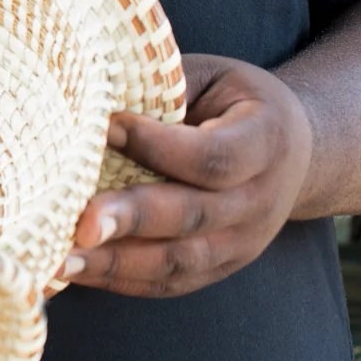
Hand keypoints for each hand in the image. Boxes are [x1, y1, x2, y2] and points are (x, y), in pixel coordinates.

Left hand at [61, 55, 314, 296]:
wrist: (297, 153)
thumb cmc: (235, 101)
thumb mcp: (212, 77)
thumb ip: (167, 87)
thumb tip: (97, 96)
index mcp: (266, 142)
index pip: (211, 156)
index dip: (157, 146)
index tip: (105, 128)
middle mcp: (260, 201)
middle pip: (192, 215)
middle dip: (132, 219)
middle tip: (80, 222)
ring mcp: (243, 243)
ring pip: (179, 260)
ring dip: (117, 263)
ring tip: (63, 260)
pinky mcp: (220, 268)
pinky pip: (171, 282)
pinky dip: (123, 280)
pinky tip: (80, 272)